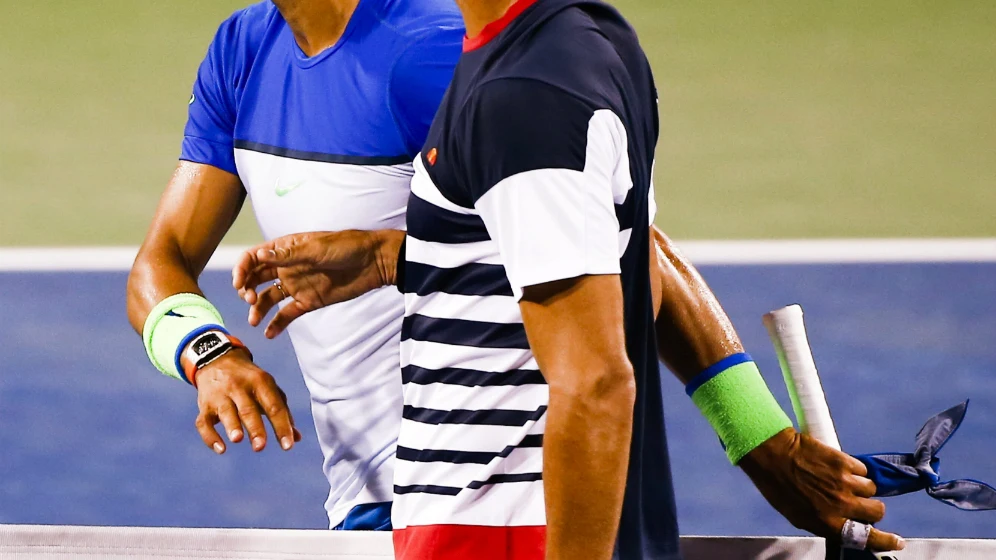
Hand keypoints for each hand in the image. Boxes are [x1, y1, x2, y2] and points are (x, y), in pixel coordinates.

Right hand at [193, 348, 301, 453]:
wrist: (217, 360)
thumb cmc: (250, 381)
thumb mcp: (268, 388)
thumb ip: (282, 411)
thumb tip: (297, 438)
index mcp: (260, 382)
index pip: (274, 406)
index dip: (281, 426)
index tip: (288, 445)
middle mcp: (239, 387)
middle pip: (248, 409)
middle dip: (255, 428)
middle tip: (260, 446)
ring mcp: (220, 395)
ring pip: (226, 412)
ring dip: (231, 426)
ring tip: (238, 439)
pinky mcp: (204, 405)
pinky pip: (204, 422)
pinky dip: (210, 436)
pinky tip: (221, 449)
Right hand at [231, 230, 404, 337]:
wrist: (373, 262)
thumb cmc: (346, 247)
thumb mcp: (316, 249)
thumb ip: (289, 255)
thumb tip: (259, 255)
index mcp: (285, 249)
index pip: (253, 258)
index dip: (242, 270)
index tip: (240, 284)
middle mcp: (286, 267)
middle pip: (255, 279)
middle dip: (246, 289)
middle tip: (250, 300)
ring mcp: (296, 285)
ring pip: (268, 298)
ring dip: (258, 309)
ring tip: (254, 321)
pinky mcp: (308, 301)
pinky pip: (287, 314)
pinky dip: (277, 324)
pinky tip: (269, 334)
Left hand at [739, 428, 904, 552]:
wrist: (772, 455)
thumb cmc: (779, 487)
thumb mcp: (799, 515)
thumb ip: (824, 522)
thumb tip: (842, 525)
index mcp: (828, 522)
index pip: (866, 537)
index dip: (886, 541)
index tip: (898, 541)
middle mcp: (841, 505)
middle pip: (877, 511)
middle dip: (872, 508)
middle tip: (860, 501)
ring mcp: (845, 483)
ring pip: (871, 488)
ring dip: (860, 486)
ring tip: (841, 480)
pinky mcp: (845, 462)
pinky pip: (862, 469)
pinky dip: (854, 469)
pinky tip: (837, 466)